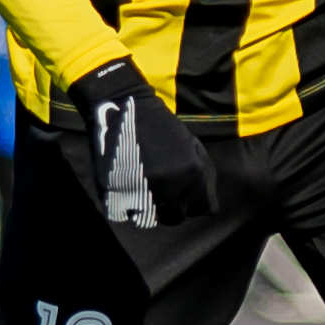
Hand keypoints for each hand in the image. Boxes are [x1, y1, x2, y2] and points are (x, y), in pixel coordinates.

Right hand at [55, 59, 216, 227]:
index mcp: (193, 173)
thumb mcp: (193, 145)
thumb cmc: (162, 126)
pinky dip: (127, 206)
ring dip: (150, 208)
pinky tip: (128, 189)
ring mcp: (143, 189)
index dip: (194, 202)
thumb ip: (205, 176)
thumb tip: (207, 206)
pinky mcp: (117, 191)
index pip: (203, 208)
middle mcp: (170, 185)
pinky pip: (127, 213)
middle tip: (162, 192)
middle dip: (172, 207)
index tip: (184, 195)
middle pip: (177, 217)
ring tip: (144, 191)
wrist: (125, 106)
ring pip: (152, 219)